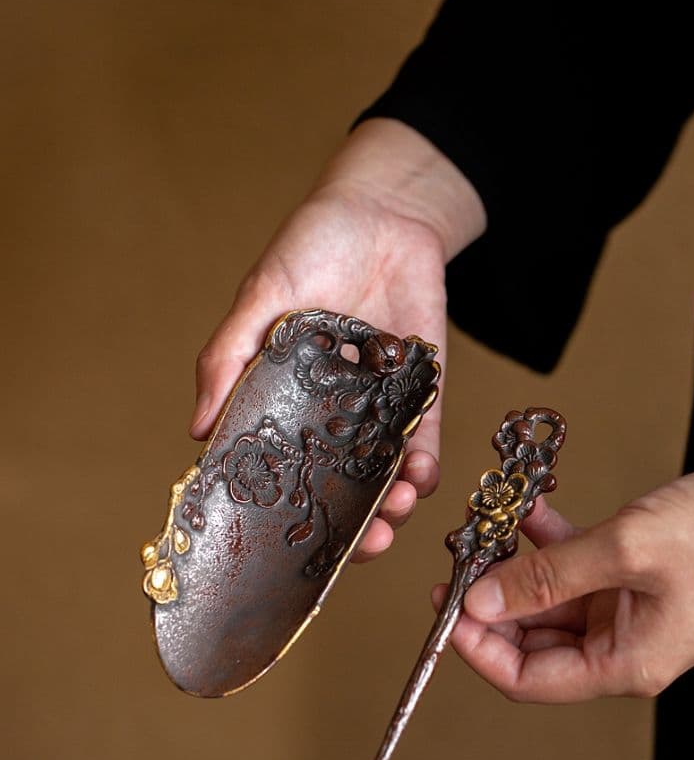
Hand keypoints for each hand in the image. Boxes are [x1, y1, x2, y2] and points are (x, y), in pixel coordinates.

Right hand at [189, 118, 485, 560]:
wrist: (384, 212)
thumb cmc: (309, 247)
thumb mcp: (259, 298)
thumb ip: (228, 359)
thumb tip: (199, 431)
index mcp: (284, 401)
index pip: (279, 470)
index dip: (281, 515)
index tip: (285, 548)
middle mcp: (329, 416)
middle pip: (336, 488)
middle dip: (350, 528)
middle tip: (362, 546)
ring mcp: (376, 409)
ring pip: (383, 476)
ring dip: (390, 506)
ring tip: (391, 514)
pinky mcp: (421, 394)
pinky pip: (426, 442)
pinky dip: (425, 467)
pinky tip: (418, 477)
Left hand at [433, 472, 693, 700]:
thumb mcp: (626, 550)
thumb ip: (549, 576)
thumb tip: (481, 602)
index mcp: (624, 663)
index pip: (529, 681)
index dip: (479, 650)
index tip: (447, 609)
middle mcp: (620, 645)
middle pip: (531, 641)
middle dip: (491, 600)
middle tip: (459, 561)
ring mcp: (623, 611)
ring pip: (546, 599)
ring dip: (514, 563)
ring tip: (486, 526)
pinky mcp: (627, 578)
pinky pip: (571, 566)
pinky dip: (546, 539)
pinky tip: (526, 509)